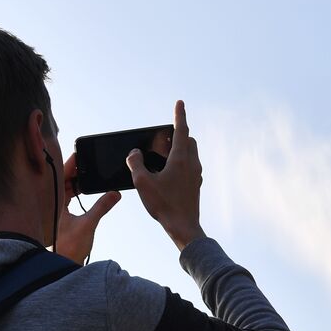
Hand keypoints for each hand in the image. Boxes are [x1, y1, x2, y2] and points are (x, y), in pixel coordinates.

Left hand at [57, 153, 120, 263]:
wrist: (61, 267)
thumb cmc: (68, 248)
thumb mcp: (88, 225)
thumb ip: (102, 207)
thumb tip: (114, 193)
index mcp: (54, 203)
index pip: (61, 178)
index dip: (69, 165)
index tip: (79, 155)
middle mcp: (52, 206)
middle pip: (63, 182)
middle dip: (75, 172)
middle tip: (88, 162)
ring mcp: (55, 212)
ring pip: (65, 191)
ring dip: (76, 183)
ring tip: (89, 174)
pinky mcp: (61, 219)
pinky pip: (68, 200)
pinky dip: (76, 194)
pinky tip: (85, 191)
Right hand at [127, 99, 205, 250]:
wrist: (183, 227)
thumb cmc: (165, 205)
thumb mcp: (143, 182)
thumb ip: (136, 163)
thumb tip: (135, 153)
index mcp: (181, 159)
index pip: (181, 130)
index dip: (179, 115)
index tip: (180, 103)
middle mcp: (192, 164)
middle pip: (188, 140)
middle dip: (178, 134)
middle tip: (164, 136)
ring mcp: (196, 175)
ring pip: (190, 153)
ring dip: (179, 149)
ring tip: (162, 155)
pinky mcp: (195, 185)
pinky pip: (189, 166)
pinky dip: (180, 162)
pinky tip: (167, 173)